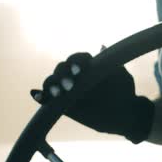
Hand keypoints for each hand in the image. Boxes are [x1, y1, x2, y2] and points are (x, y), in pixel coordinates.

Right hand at [31, 52, 154, 143]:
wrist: (125, 115)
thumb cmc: (125, 93)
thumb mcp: (123, 77)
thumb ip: (113, 64)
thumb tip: (102, 47)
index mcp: (89, 66)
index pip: (77, 59)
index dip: (76, 62)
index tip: (80, 71)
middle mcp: (76, 76)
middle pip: (61, 68)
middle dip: (62, 74)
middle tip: (70, 86)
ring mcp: (67, 90)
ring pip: (52, 81)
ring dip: (51, 84)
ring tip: (57, 93)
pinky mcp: (62, 105)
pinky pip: (47, 99)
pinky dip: (40, 95)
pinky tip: (37, 95)